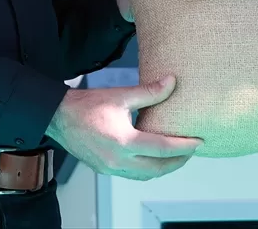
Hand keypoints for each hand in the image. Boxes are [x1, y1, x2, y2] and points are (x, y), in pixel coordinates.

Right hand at [45, 75, 201, 179]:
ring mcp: (110, 168)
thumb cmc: (87, 105)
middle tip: (192, 151)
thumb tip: (172, 82)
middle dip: (178, 161)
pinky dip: (148, 170)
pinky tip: (154, 159)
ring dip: (163, 168)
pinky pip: (132, 175)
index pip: (162, 148)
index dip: (184, 146)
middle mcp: (117, 160)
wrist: (58, 117)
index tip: (199, 142)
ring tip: (177, 156)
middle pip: (157, 168)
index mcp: (123, 142)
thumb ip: (149, 92)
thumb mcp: (121, 95)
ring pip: (145, 175)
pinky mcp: (104, 169)